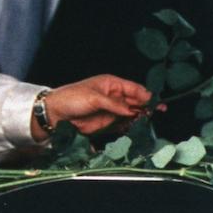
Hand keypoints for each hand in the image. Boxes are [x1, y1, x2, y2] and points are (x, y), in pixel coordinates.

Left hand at [34, 74, 152, 140]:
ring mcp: (112, 110)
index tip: (156, 102)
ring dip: (141, 117)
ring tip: (148, 121)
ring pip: (132, 113)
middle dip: (147, 107)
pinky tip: (137, 128)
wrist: (55, 114)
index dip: (146, 95)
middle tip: (158, 113)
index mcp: (111, 84)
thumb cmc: (71, 99)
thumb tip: (131, 110)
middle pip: (136, 101)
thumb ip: (114, 105)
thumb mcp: (94, 98)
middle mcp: (114, 96)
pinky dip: (131, 126)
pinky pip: (124, 124)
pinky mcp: (108, 122)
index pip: (134, 89)